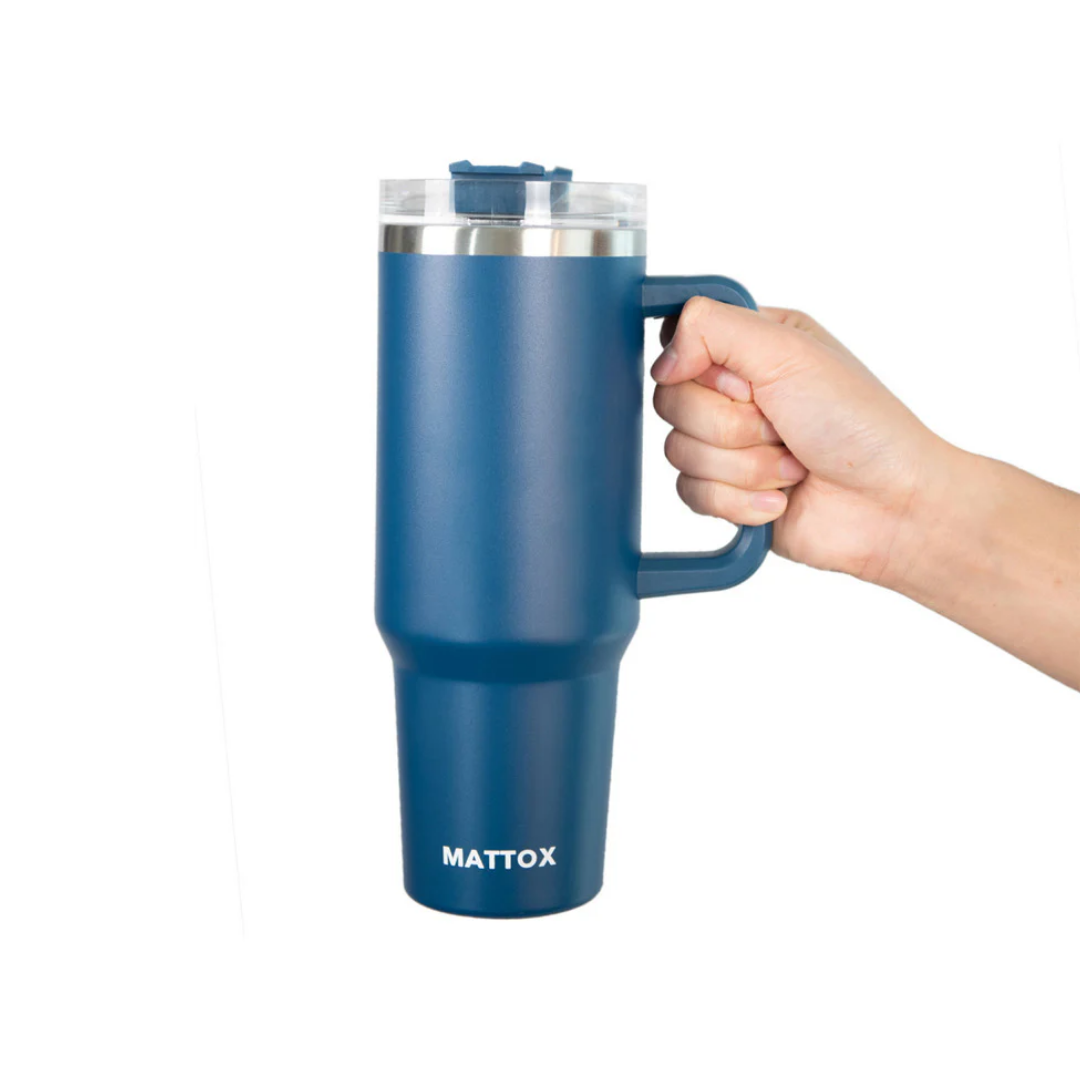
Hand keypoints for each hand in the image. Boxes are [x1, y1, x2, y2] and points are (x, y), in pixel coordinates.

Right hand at [650, 299, 956, 583]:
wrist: (891, 508)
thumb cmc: (861, 424)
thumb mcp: (788, 351)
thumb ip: (714, 329)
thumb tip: (662, 359)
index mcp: (751, 346)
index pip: (678, 345)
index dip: (702, 370)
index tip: (746, 383)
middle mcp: (735, 392)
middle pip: (673, 403)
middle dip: (732, 426)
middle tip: (781, 426)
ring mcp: (729, 445)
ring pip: (679, 452)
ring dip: (744, 467)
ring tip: (791, 465)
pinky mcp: (726, 492)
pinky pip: (691, 494)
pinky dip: (740, 501)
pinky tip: (781, 497)